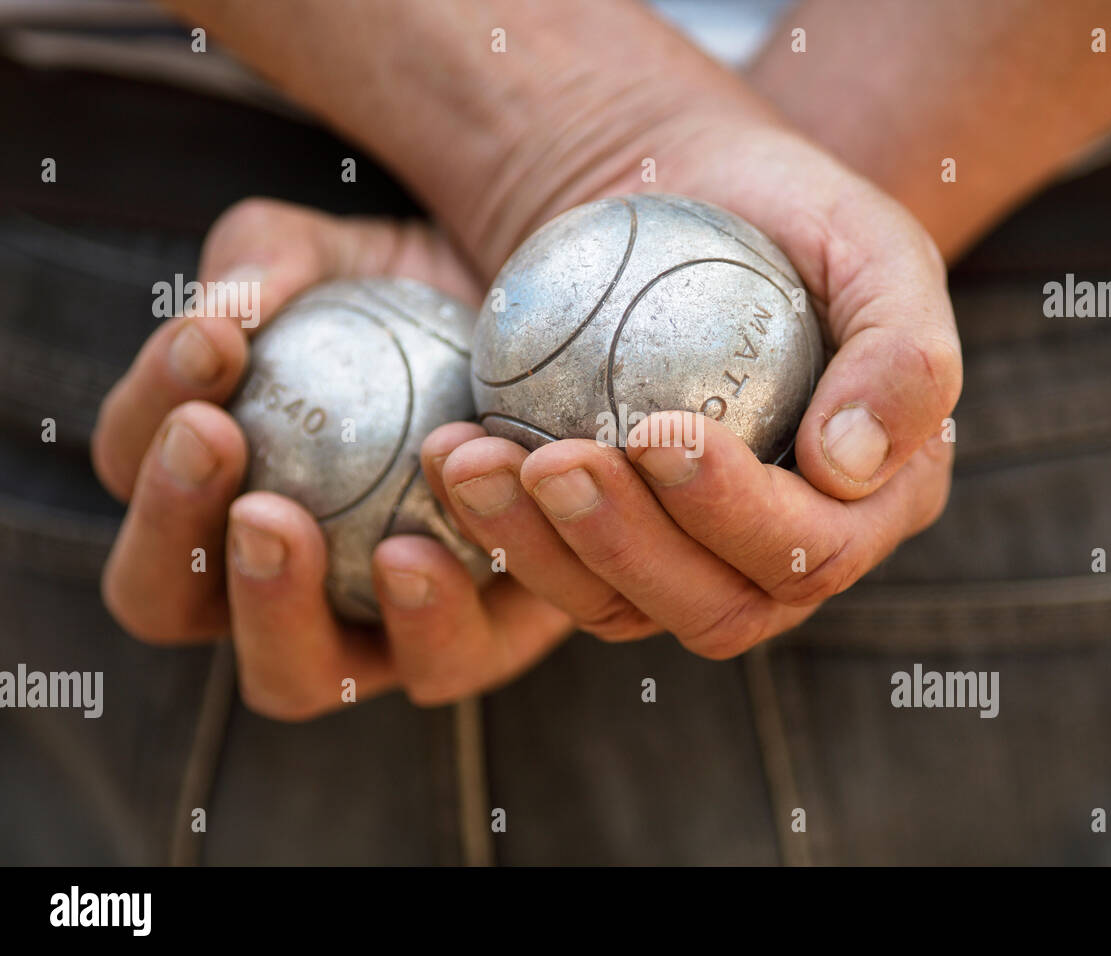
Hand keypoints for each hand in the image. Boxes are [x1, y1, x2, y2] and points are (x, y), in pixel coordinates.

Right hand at [92, 198, 571, 719]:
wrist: (565, 344)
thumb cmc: (430, 301)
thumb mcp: (345, 256)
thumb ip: (268, 260)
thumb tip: (225, 308)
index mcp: (212, 488)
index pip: (139, 470)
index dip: (148, 415)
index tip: (214, 340)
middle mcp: (275, 579)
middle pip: (166, 601)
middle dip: (169, 531)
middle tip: (216, 441)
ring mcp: (368, 631)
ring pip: (291, 678)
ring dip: (275, 606)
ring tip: (293, 520)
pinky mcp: (476, 646)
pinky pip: (446, 658)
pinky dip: (436, 608)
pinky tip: (445, 538)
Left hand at [428, 120, 960, 657]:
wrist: (688, 201)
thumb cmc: (788, 213)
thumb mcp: (872, 244)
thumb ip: (904, 351)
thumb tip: (848, 466)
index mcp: (874, 506)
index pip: (813, 552)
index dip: (734, 514)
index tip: (654, 430)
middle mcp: (790, 554)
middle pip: (717, 608)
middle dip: (627, 548)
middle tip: (551, 462)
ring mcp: (698, 562)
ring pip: (626, 610)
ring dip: (543, 552)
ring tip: (474, 464)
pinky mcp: (616, 546)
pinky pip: (560, 573)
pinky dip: (501, 532)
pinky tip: (451, 461)